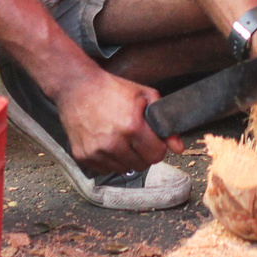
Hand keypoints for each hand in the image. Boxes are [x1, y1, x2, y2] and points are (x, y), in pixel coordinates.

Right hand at [52, 67, 182, 174]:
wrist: (77, 87)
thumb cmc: (112, 89)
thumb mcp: (145, 96)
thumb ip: (165, 123)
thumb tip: (179, 148)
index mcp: (131, 126)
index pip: (156, 156)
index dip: (158, 147)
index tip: (154, 140)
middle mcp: (113, 143)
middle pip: (141, 165)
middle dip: (144, 154)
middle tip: (138, 139)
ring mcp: (96, 151)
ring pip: (123, 170)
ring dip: (127, 158)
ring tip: (122, 139)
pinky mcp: (83, 156)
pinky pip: (105, 169)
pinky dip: (110, 160)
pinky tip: (107, 143)